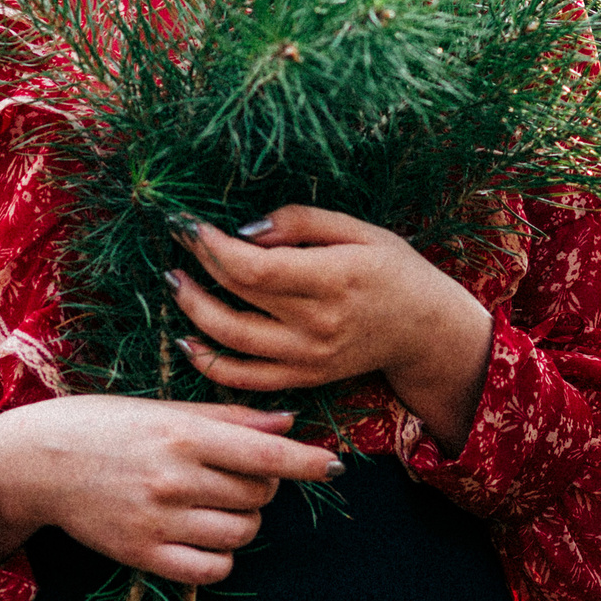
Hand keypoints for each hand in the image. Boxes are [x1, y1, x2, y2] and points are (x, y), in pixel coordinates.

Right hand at [0, 395, 340, 582]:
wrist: (37, 462)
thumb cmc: (105, 425)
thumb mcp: (164, 407)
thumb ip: (229, 418)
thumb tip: (288, 423)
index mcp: (181, 433)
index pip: (264, 453)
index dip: (307, 461)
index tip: (334, 466)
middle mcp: (173, 478)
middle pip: (259, 493)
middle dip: (261, 483)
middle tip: (233, 472)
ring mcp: (158, 521)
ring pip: (242, 532)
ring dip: (244, 519)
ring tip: (217, 502)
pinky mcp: (143, 555)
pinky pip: (212, 568)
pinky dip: (221, 555)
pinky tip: (204, 535)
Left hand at [167, 206, 495, 453]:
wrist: (425, 331)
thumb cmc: (393, 270)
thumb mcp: (359, 229)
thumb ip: (301, 222)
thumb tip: (245, 230)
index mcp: (333, 279)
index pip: (254, 266)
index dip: (213, 246)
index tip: (192, 225)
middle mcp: (317, 324)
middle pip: (238, 297)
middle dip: (200, 266)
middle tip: (178, 243)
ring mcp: (308, 358)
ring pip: (232, 340)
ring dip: (194, 311)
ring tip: (175, 283)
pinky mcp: (304, 378)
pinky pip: (246, 379)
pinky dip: (211, 363)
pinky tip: (188, 340)